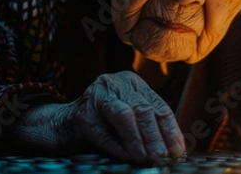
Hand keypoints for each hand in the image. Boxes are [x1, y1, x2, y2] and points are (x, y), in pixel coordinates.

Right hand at [60, 71, 185, 162]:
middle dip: (156, 136)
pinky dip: (118, 148)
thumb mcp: (130, 119)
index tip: (178, 150)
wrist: (63, 125)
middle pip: (142, 109)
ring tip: (146, 159)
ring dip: (138, 140)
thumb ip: (150, 127)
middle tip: (163, 157)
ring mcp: (96, 96)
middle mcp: (114, 84)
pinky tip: (128, 157)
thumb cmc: (103, 124)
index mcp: (132, 82)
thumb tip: (175, 150)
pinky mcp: (82, 115)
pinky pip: (104, 133)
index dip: (170, 129)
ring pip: (124, 115)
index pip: (158, 105)